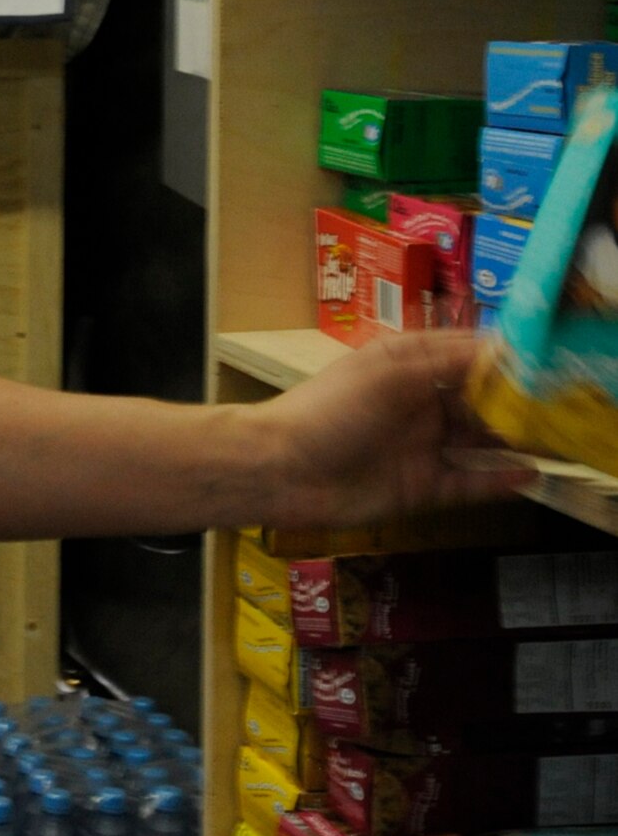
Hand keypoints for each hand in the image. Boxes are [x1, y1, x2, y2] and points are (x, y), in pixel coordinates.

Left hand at [258, 329, 529, 528]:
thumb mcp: (390, 374)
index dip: (500, 355)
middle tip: (554, 405)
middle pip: (476, 398)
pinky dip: (496, 480)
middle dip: (513, 401)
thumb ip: (447, 363)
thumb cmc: (330, 410)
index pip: (463, 352)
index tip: (542, 360)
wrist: (281, 470)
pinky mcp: (419, 486)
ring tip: (552, 439)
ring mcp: (419, 445)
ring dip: (511, 440)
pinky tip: (528, 475)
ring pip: (476, 440)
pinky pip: (467, 482)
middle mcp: (416, 400)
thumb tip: (499, 349)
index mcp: (405, 363)